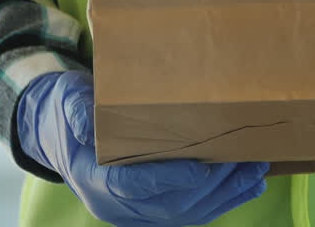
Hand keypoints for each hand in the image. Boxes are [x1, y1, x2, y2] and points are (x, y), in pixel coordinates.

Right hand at [17, 71, 266, 225]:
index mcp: (91, 178)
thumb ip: (78, 110)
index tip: (200, 171)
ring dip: (225, 196)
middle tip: (246, 161)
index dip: (167, 179)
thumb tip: (89, 122)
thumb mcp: (65, 100)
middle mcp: (113, 205)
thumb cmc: (65, 111)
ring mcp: (133, 212)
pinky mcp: (150, 209)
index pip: (131, 185)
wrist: (57, 132)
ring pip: (185, 214)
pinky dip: (221, 202)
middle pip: (169, 205)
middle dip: (212, 187)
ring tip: (257, 172)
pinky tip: (248, 186)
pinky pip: (189, 213)